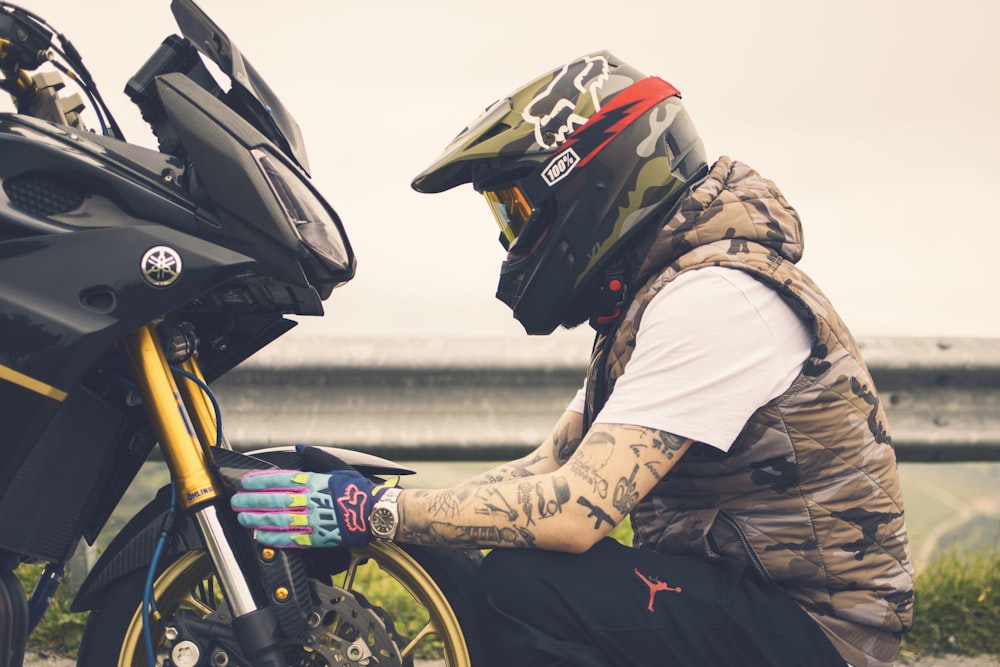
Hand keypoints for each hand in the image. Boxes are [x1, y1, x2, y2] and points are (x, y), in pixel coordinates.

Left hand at [231, 468, 395, 547]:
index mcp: (314, 482)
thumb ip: (317, 458)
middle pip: (274, 500)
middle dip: (252, 500)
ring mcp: (312, 520)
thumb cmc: (358, 490)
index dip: (260, 481)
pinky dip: (274, 538)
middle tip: (236, 501)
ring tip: (242, 517)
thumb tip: (301, 448)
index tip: (246, 481)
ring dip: (257, 518)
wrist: (375, 513)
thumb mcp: (339, 467)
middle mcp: (309, 500)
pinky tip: (261, 536)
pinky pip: (290, 538)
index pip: (280, 480)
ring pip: (278, 520)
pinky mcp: (316, 537)